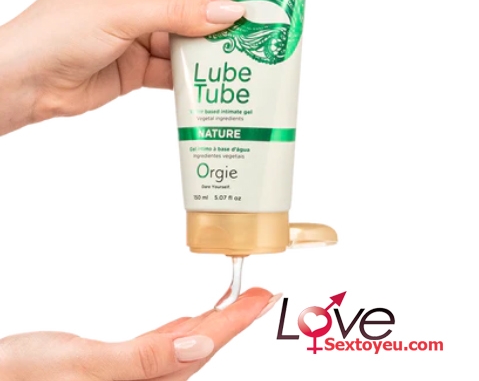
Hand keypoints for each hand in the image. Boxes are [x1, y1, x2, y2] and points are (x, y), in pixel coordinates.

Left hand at [0, 0, 244, 134]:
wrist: (27, 82)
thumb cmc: (58, 31)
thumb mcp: (123, 14)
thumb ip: (178, 14)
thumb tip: (228, 11)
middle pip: (189, 9)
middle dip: (216, 24)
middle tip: (254, 32)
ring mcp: (138, 34)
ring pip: (184, 42)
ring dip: (207, 53)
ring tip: (241, 60)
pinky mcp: (139, 65)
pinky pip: (173, 69)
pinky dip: (191, 77)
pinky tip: (213, 80)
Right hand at [0, 288, 279, 380]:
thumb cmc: (26, 378)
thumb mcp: (86, 367)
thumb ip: (145, 360)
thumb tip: (199, 349)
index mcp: (147, 379)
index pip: (205, 345)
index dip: (238, 319)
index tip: (264, 297)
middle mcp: (148, 378)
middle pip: (203, 344)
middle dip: (236, 318)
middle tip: (261, 294)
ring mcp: (136, 370)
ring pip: (188, 343)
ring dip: (216, 320)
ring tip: (239, 302)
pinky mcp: (122, 362)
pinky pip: (166, 343)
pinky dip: (186, 327)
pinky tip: (192, 321)